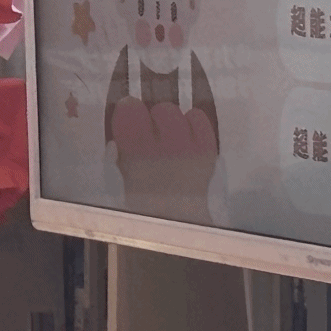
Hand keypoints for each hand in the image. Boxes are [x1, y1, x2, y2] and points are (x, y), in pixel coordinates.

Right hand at [108, 96, 217, 223]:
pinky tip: (189, 135)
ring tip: (172, 135)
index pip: (130, 109)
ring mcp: (187, 146)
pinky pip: (198, 119)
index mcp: (134, 151)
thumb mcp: (125, 172)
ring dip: (173, 121)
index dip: (129, 110)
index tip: (130, 115)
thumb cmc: (146, 199)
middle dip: (155, 118)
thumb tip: (125, 121)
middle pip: (159, 109)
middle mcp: (161, 143)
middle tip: (154, 131)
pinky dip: (193, 123)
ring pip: (177, 112)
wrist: (179, 221)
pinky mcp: (206, 150)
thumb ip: (124, 147)